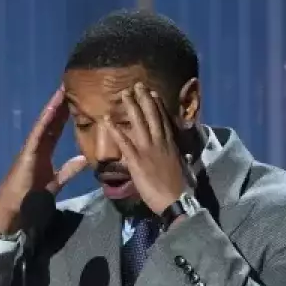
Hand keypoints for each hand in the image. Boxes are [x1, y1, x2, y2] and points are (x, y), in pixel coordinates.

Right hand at [0, 87, 87, 232]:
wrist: (14, 209)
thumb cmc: (30, 198)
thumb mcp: (56, 182)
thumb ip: (69, 170)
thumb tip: (84, 159)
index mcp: (44, 152)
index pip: (57, 129)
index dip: (66, 115)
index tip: (76, 100)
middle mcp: (37, 146)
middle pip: (51, 121)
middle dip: (61, 105)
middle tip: (71, 86)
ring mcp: (31, 147)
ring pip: (45, 123)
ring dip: (54, 107)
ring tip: (63, 90)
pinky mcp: (28, 152)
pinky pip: (38, 133)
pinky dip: (45, 120)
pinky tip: (53, 108)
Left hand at [102, 83, 190, 214]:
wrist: (175, 200)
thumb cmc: (177, 187)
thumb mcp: (178, 165)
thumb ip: (173, 155)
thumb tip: (174, 152)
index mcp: (170, 144)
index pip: (163, 120)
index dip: (157, 105)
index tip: (152, 93)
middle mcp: (160, 142)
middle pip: (151, 115)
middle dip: (144, 99)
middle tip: (136, 85)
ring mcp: (148, 149)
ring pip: (139, 123)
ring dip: (131, 107)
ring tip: (123, 93)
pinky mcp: (137, 160)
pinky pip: (124, 142)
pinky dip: (115, 130)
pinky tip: (107, 120)